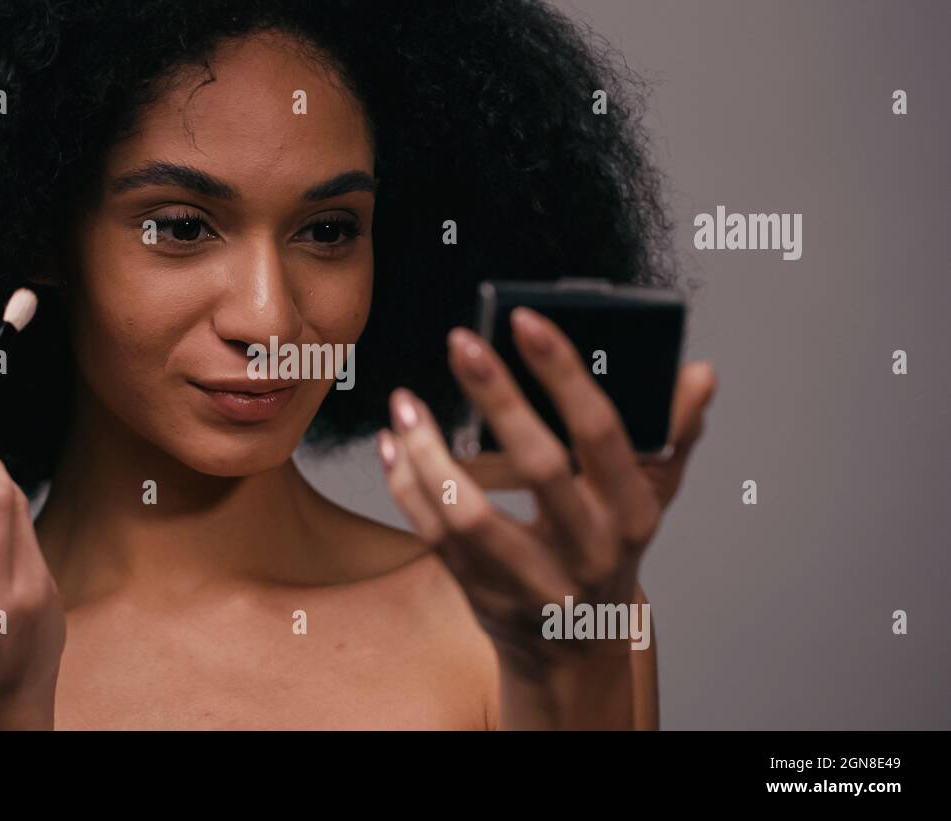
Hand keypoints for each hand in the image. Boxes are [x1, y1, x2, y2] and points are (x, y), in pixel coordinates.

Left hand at [377, 307, 715, 676]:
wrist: (577, 651)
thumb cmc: (611, 552)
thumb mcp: (653, 497)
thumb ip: (673, 432)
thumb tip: (698, 373)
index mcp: (631, 512)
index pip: (601, 431)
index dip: (562, 371)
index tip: (525, 321)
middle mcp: (587, 548)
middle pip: (538, 464)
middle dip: (496, 397)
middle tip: (461, 343)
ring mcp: (531, 579)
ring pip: (469, 511)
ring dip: (429, 451)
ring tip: (406, 402)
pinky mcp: (481, 594)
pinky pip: (434, 535)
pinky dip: (405, 487)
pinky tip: (393, 445)